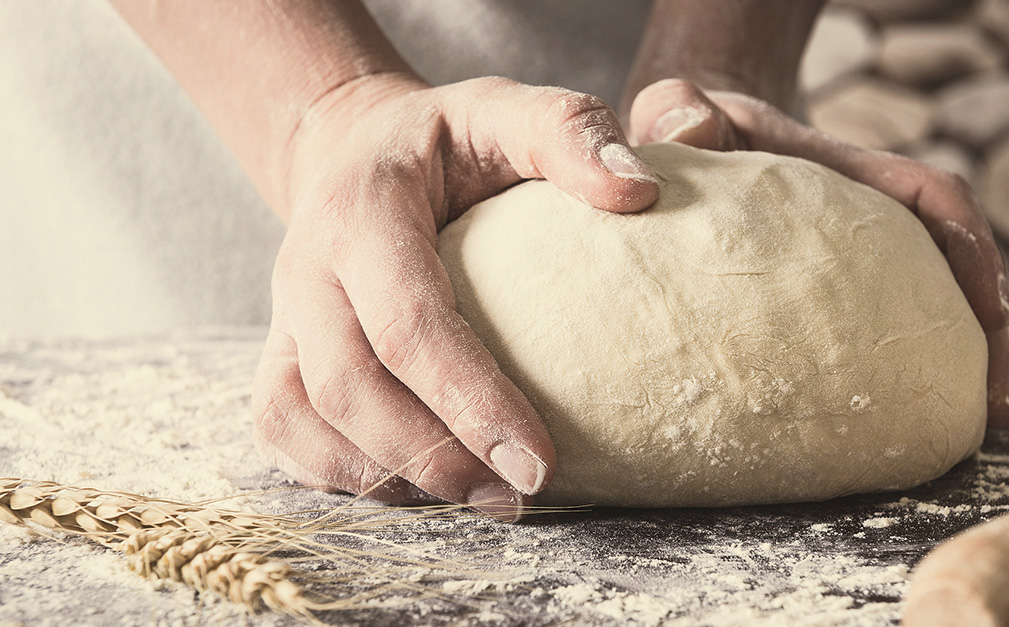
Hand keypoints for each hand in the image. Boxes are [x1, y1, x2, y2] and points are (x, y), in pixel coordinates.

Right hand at [252, 74, 658, 518]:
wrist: (356, 150)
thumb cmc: (447, 141)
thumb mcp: (505, 110)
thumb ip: (567, 133)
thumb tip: (639, 192)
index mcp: (362, 210)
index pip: (407, 322)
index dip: (469, 399)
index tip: (540, 461)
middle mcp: (305, 268)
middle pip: (349, 386)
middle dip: (433, 457)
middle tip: (519, 497)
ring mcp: (282, 315)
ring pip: (304, 420)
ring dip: (389, 477)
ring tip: (482, 502)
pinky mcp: (279, 351)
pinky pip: (283, 430)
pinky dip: (339, 474)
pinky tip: (416, 489)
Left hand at [627, 78, 1008, 427]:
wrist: (680, 140)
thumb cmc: (682, 127)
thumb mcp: (676, 108)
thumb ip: (679, 108)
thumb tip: (695, 134)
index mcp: (841, 171)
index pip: (930, 196)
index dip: (971, 249)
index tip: (995, 311)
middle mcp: (862, 211)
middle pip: (952, 263)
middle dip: (986, 330)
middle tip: (996, 406)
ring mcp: (851, 254)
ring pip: (926, 304)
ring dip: (959, 360)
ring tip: (974, 429)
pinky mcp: (828, 291)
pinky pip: (879, 328)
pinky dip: (900, 372)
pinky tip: (896, 428)